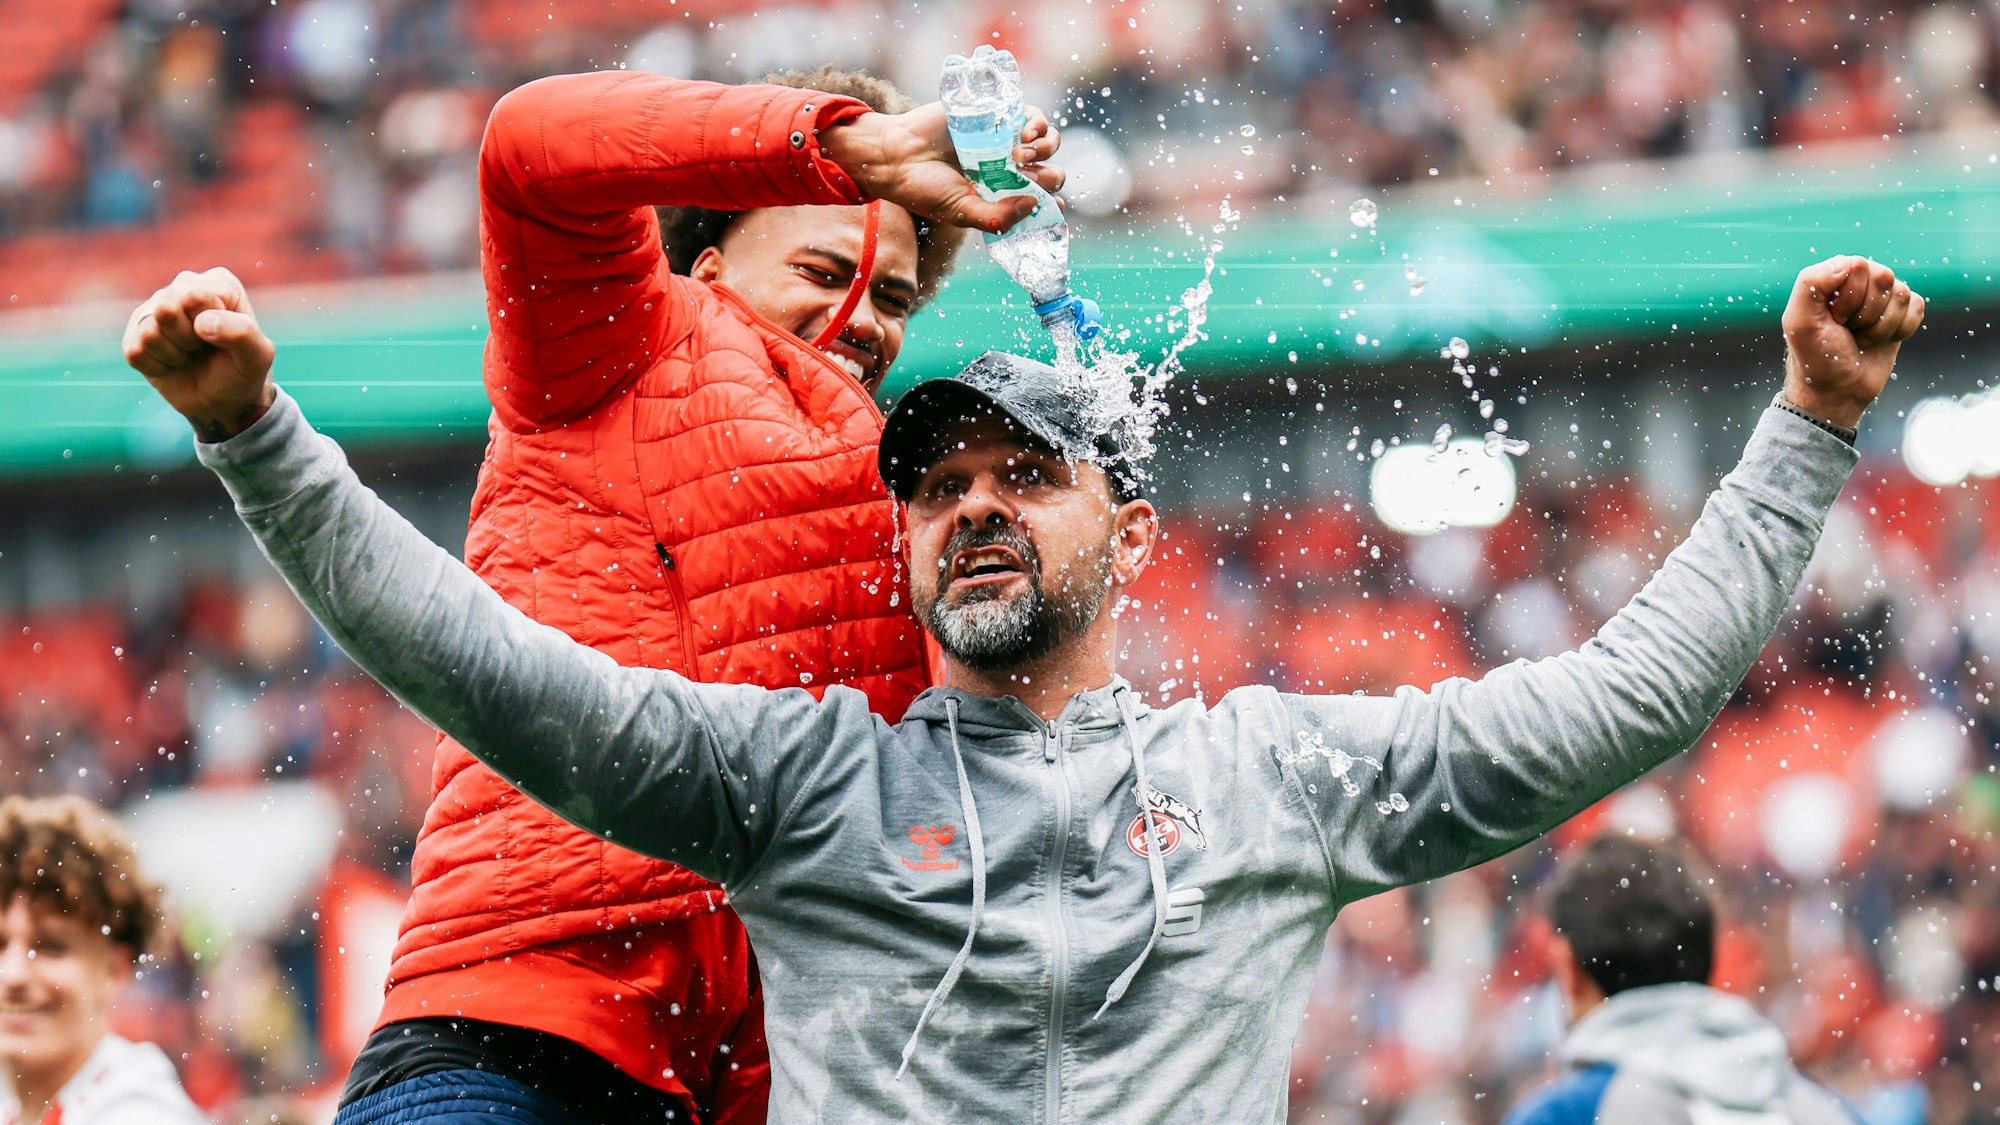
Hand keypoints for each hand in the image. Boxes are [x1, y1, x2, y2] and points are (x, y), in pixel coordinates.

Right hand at [122, 268, 276, 442]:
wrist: (222, 402)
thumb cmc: (242, 372)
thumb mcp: (258, 356)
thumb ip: (242, 332)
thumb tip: (201, 323)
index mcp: (217, 282)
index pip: (197, 296)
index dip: (210, 325)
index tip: (224, 337)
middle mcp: (183, 287)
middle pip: (166, 310)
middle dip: (189, 340)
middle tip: (205, 348)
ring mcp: (154, 309)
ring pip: (149, 332)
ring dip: (174, 355)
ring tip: (190, 355)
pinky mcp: (134, 334)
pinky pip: (135, 351)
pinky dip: (157, 367)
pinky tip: (173, 363)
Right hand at [820, 102, 1063, 233]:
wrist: (897, 155)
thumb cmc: (925, 189)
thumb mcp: (962, 213)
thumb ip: (997, 217)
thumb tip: (1032, 204)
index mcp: (1002, 196)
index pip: (1040, 201)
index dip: (1052, 205)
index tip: (1054, 207)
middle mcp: (1007, 170)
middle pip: (1049, 172)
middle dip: (1048, 177)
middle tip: (1026, 176)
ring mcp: (1003, 142)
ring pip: (1046, 144)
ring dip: (1045, 149)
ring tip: (1022, 155)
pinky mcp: (996, 116)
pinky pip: (1031, 117)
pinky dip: (1037, 124)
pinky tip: (1025, 133)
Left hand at [1781, 256, 1924, 429]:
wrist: (1836, 391)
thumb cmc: (1815, 356)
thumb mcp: (1799, 322)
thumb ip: (1811, 283)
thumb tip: (1848, 262)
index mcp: (1832, 277)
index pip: (1859, 266)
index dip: (1849, 297)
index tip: (1833, 319)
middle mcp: (1859, 282)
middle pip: (1884, 277)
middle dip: (1866, 312)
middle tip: (1847, 329)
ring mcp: (1882, 297)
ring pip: (1902, 294)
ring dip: (1881, 326)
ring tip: (1861, 338)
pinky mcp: (1902, 314)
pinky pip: (1917, 307)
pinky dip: (1900, 330)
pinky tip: (1880, 341)